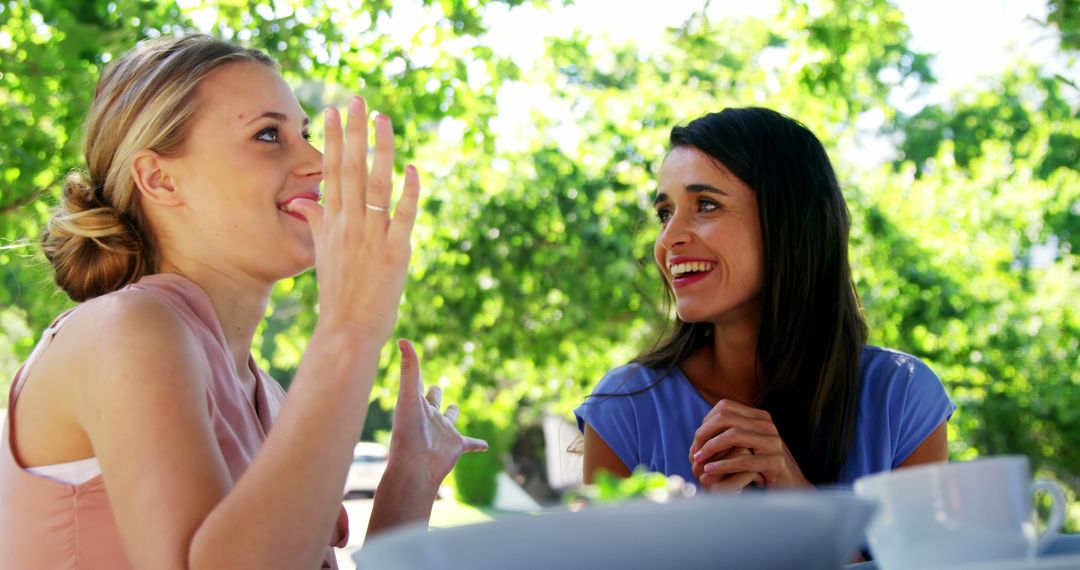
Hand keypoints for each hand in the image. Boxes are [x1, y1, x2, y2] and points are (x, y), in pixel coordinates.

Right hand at [287, 97, 418, 340]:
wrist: (348, 327)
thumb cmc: (338, 292)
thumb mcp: (321, 253)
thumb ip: (316, 222)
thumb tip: (302, 200)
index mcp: (332, 222)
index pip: (330, 172)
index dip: (331, 139)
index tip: (330, 110)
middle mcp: (349, 224)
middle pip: (350, 168)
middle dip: (353, 131)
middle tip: (357, 99)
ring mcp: (372, 235)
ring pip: (376, 183)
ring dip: (380, 149)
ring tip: (383, 119)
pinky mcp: (396, 250)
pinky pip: (404, 214)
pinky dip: (409, 191)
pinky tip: (413, 168)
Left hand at [387, 339, 487, 490]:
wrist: (415, 466)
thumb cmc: (408, 431)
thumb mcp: (409, 395)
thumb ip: (409, 368)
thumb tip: (403, 338)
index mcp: (417, 404)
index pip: (417, 384)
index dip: (416, 373)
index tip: (414, 361)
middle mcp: (430, 417)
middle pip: (433, 401)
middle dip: (435, 394)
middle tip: (436, 387)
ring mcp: (444, 432)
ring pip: (450, 420)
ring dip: (453, 414)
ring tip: (455, 409)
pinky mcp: (456, 446)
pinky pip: (470, 444)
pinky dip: (477, 444)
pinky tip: (485, 446)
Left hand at [690, 399, 811, 488]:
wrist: (792, 486)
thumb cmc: (762, 467)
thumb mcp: (746, 446)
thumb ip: (729, 434)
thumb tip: (700, 432)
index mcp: (759, 417)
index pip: (724, 407)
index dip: (705, 423)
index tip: (696, 442)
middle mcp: (767, 425)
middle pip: (726, 418)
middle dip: (704, 434)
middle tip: (694, 452)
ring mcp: (774, 442)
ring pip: (734, 435)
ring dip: (711, 448)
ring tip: (699, 461)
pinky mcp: (777, 462)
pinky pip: (745, 460)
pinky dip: (723, 465)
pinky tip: (711, 470)